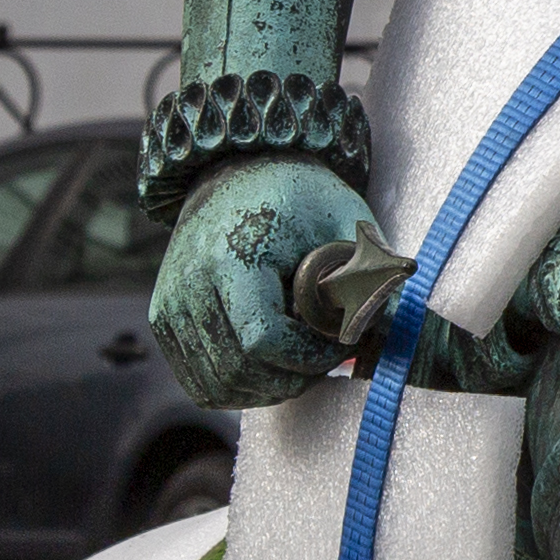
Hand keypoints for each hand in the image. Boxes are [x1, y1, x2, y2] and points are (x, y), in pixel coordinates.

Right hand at [151, 157, 379, 406]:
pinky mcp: (163, 318)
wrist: (241, 169)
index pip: (262, 341)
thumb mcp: (342, 223)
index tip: (339, 344)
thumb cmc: (300, 197)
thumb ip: (368, 277)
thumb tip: (396, 329)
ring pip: (217, 385)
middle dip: (292, 378)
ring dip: (266, 389)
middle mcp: (189, 283)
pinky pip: (198, 381)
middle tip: (324, 361)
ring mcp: (169, 304)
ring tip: (299, 366)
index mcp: (232, 256)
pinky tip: (269, 371)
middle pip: (238, 370)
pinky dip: (237, 389)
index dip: (308, 358)